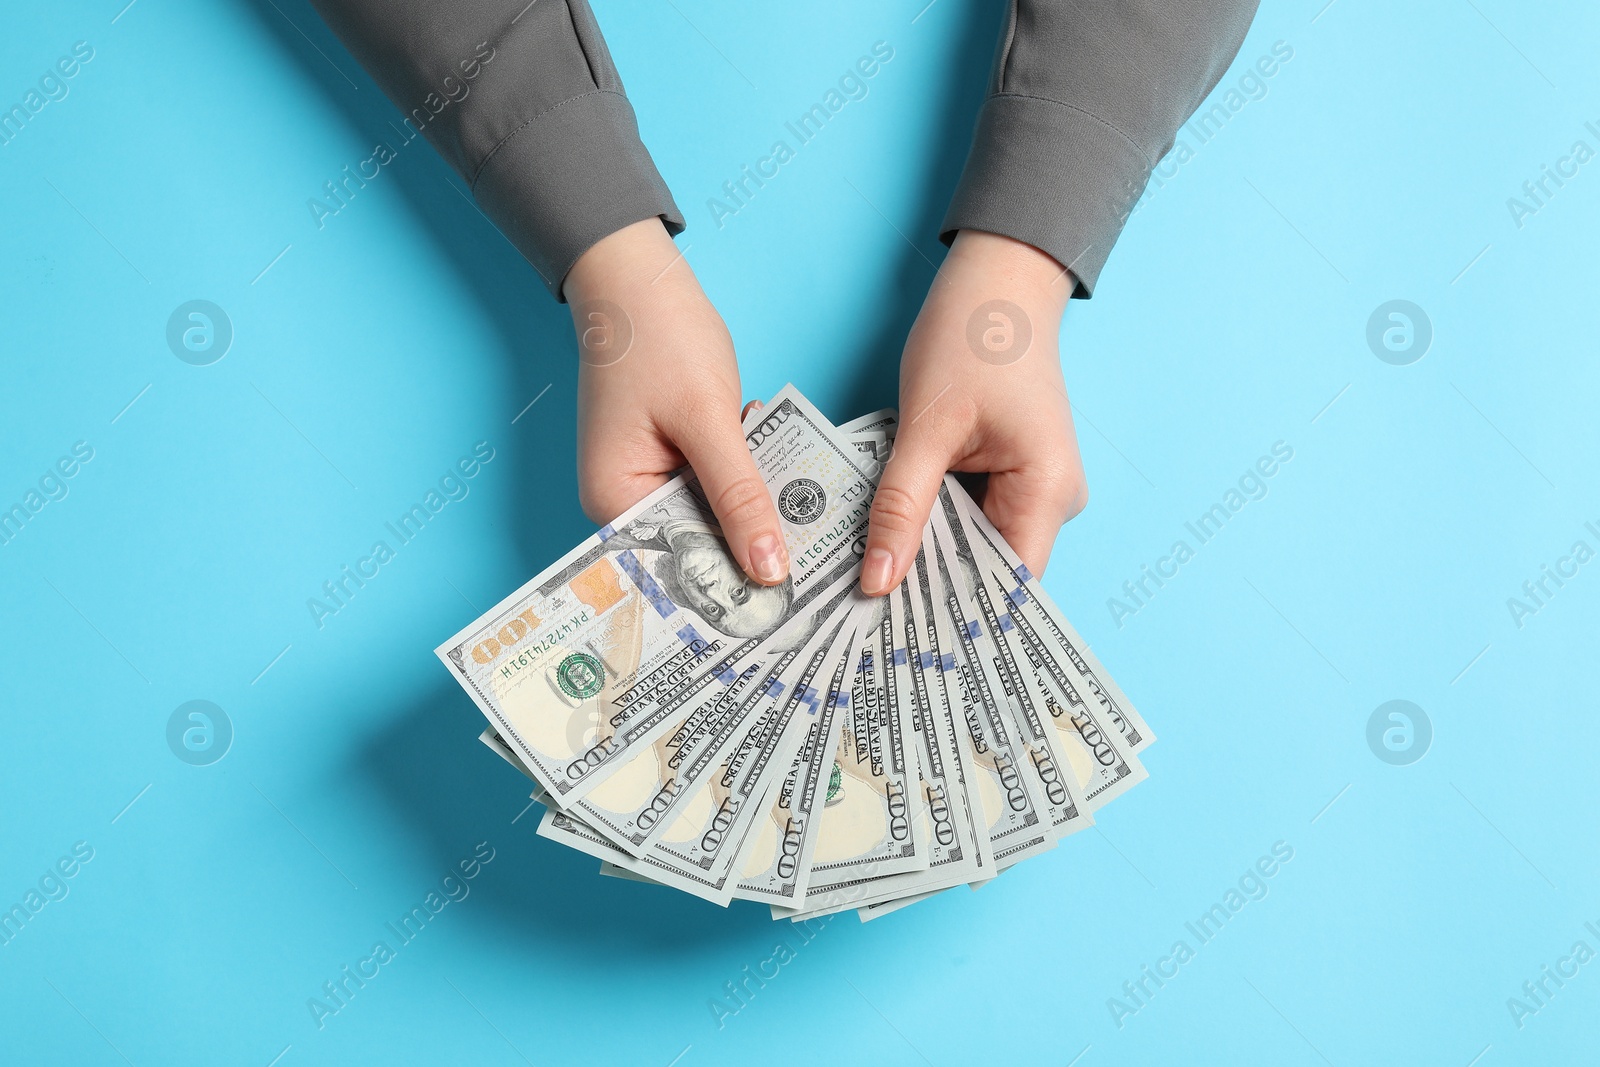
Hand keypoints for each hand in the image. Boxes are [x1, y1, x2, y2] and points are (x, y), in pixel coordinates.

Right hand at [563, 218, 788, 585]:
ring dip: (754, 511)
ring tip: (812, 526)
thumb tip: (768, 569)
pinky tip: (785, 475)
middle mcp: (623, 501)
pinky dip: (746, 479)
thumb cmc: (660, 338)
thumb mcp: (709, 420)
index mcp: (615, 502)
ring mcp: (646, 478)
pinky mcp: (670, 457)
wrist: (639, 277)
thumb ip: (739, 496)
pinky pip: (713, 485)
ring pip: (712, 515)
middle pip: (696, 544)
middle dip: (750, 549)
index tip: (788, 605)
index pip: (677, 563)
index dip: (731, 585)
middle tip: (816, 568)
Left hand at [860, 229, 1086, 594]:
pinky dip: (928, 526)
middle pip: (985, 572)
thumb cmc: (972, 337)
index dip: (954, 615)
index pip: (1004, 586)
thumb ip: (900, 507)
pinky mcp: (1008, 476)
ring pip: (970, 547)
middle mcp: (1049, 500)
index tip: (900, 642)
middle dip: (928, 593)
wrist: (996, 280)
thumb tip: (877, 579)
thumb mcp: (926, 427)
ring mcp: (1030, 489)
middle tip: (863, 623)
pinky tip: (885, 541)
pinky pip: (966, 518)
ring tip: (866, 590)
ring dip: (924, 558)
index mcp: (1046, 492)